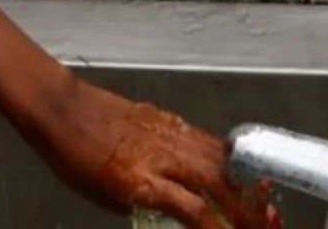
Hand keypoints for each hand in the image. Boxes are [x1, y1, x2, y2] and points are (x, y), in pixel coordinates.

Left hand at [22, 73, 276, 228]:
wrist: (62, 109)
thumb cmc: (73, 158)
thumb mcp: (105, 197)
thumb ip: (143, 203)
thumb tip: (168, 211)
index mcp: (143, 181)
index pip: (195, 211)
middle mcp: (164, 157)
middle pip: (219, 183)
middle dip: (246, 209)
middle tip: (266, 224)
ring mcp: (170, 134)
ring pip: (220, 157)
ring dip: (244, 181)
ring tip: (262, 200)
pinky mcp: (170, 118)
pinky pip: (207, 139)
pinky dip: (227, 156)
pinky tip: (237, 166)